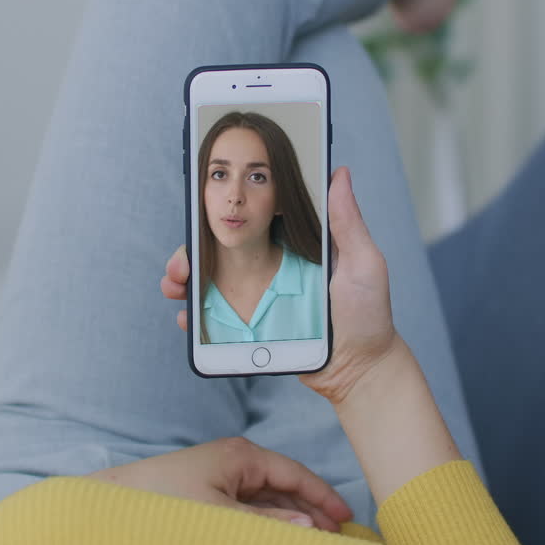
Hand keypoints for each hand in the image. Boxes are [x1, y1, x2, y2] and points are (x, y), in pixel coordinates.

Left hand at [86, 437, 351, 530]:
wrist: (114, 506)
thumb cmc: (165, 503)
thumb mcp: (223, 516)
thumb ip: (268, 522)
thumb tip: (309, 527)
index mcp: (242, 456)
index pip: (295, 474)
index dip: (323, 497)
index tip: (346, 519)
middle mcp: (235, 462)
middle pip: (285, 487)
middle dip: (311, 511)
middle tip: (336, 537)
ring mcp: (221, 478)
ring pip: (268, 501)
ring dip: (290, 519)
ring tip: (313, 541)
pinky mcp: (208, 495)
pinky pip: (249, 509)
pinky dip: (267, 522)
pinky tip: (278, 537)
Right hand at [162, 166, 403, 404]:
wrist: (361, 372)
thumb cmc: (368, 316)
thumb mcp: (363, 263)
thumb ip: (348, 222)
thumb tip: (339, 173)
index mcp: (293, 245)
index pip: (250, 222)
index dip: (220, 216)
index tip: (198, 213)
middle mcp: (271, 268)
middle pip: (221, 252)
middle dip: (191, 252)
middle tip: (181, 264)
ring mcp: (259, 298)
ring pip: (210, 283)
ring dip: (185, 281)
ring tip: (175, 286)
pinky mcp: (253, 328)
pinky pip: (215, 321)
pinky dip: (195, 318)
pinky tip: (187, 318)